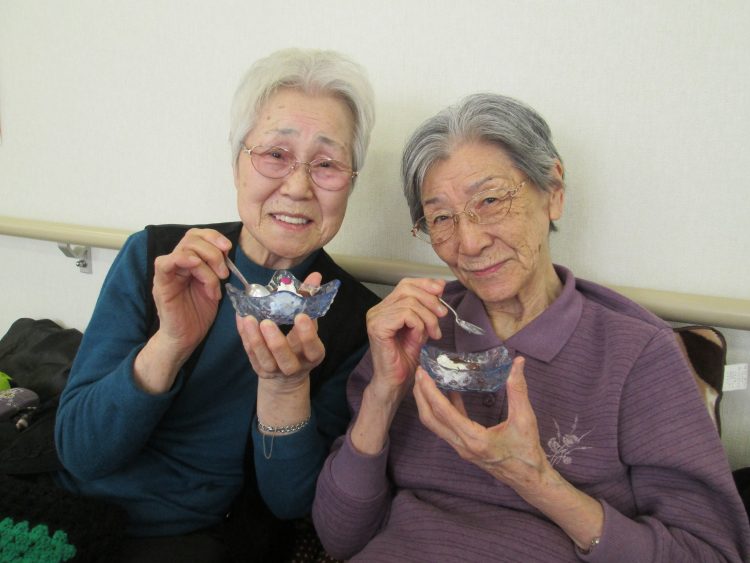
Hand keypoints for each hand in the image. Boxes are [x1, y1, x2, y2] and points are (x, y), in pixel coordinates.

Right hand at [151, 228, 230, 355]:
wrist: (186, 337)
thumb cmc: (198, 314)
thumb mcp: (213, 286)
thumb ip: (216, 268)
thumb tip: (226, 252)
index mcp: (189, 262)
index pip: (197, 235)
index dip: (213, 236)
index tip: (228, 248)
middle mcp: (177, 264)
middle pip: (191, 239)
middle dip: (213, 252)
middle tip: (224, 273)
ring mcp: (167, 273)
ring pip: (184, 250)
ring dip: (206, 264)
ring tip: (215, 285)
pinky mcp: (161, 285)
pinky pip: (164, 263)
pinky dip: (182, 259)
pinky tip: (195, 266)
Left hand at [236, 272, 324, 391]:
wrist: (286, 374)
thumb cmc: (300, 343)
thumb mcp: (308, 325)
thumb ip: (310, 302)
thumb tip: (315, 276)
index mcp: (312, 356)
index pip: (313, 348)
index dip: (308, 335)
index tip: (300, 316)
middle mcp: (294, 367)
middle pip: (286, 360)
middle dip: (276, 343)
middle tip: (267, 322)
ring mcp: (274, 370)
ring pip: (264, 359)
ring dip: (255, 339)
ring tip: (248, 318)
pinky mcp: (258, 368)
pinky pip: (249, 352)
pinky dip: (244, 336)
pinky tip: (241, 319)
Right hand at [365, 277, 446, 403]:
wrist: (396, 381)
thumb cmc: (405, 358)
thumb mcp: (422, 327)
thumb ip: (427, 307)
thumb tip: (439, 285)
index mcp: (386, 307)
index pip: (405, 284)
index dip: (425, 284)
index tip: (441, 291)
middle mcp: (377, 310)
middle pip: (408, 290)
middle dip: (430, 301)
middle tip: (442, 316)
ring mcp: (375, 318)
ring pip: (410, 303)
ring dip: (428, 318)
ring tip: (434, 333)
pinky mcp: (377, 327)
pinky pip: (406, 315)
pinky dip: (419, 324)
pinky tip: (420, 337)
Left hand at [413, 357, 551, 492]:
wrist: (529, 479)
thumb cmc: (527, 451)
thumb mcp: (525, 419)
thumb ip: (518, 389)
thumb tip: (518, 362)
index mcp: (474, 439)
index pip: (443, 412)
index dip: (430, 391)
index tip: (422, 373)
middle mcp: (462, 445)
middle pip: (430, 419)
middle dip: (421, 395)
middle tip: (418, 372)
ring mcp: (461, 448)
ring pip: (435, 424)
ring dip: (427, 403)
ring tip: (426, 381)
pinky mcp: (465, 447)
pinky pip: (447, 427)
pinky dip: (443, 409)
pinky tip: (450, 393)